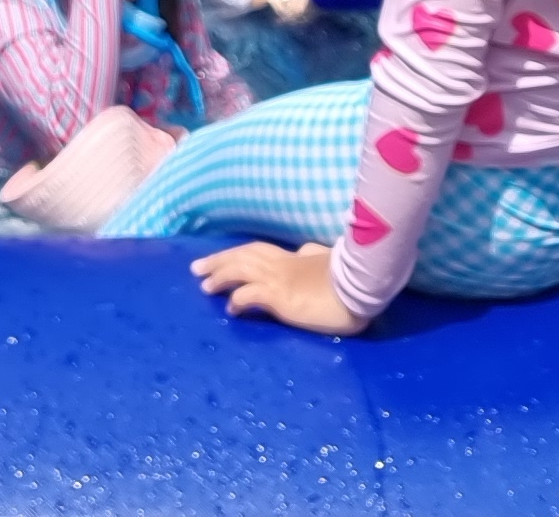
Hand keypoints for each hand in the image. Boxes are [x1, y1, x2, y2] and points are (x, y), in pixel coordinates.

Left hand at [194, 237, 367, 333]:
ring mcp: (280, 278)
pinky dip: (238, 299)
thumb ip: (315, 256)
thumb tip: (307, 250)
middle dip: (219, 260)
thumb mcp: (330, 262)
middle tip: (197, 268)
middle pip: (243, 255)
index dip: (239, 254)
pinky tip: (230, 307)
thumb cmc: (351, 278)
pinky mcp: (280, 297)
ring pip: (241, 269)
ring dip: (221, 275)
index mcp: (294, 257)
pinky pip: (251, 295)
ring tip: (204, 285)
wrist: (361, 287)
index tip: (225, 259)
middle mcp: (282, 264)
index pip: (259, 250)